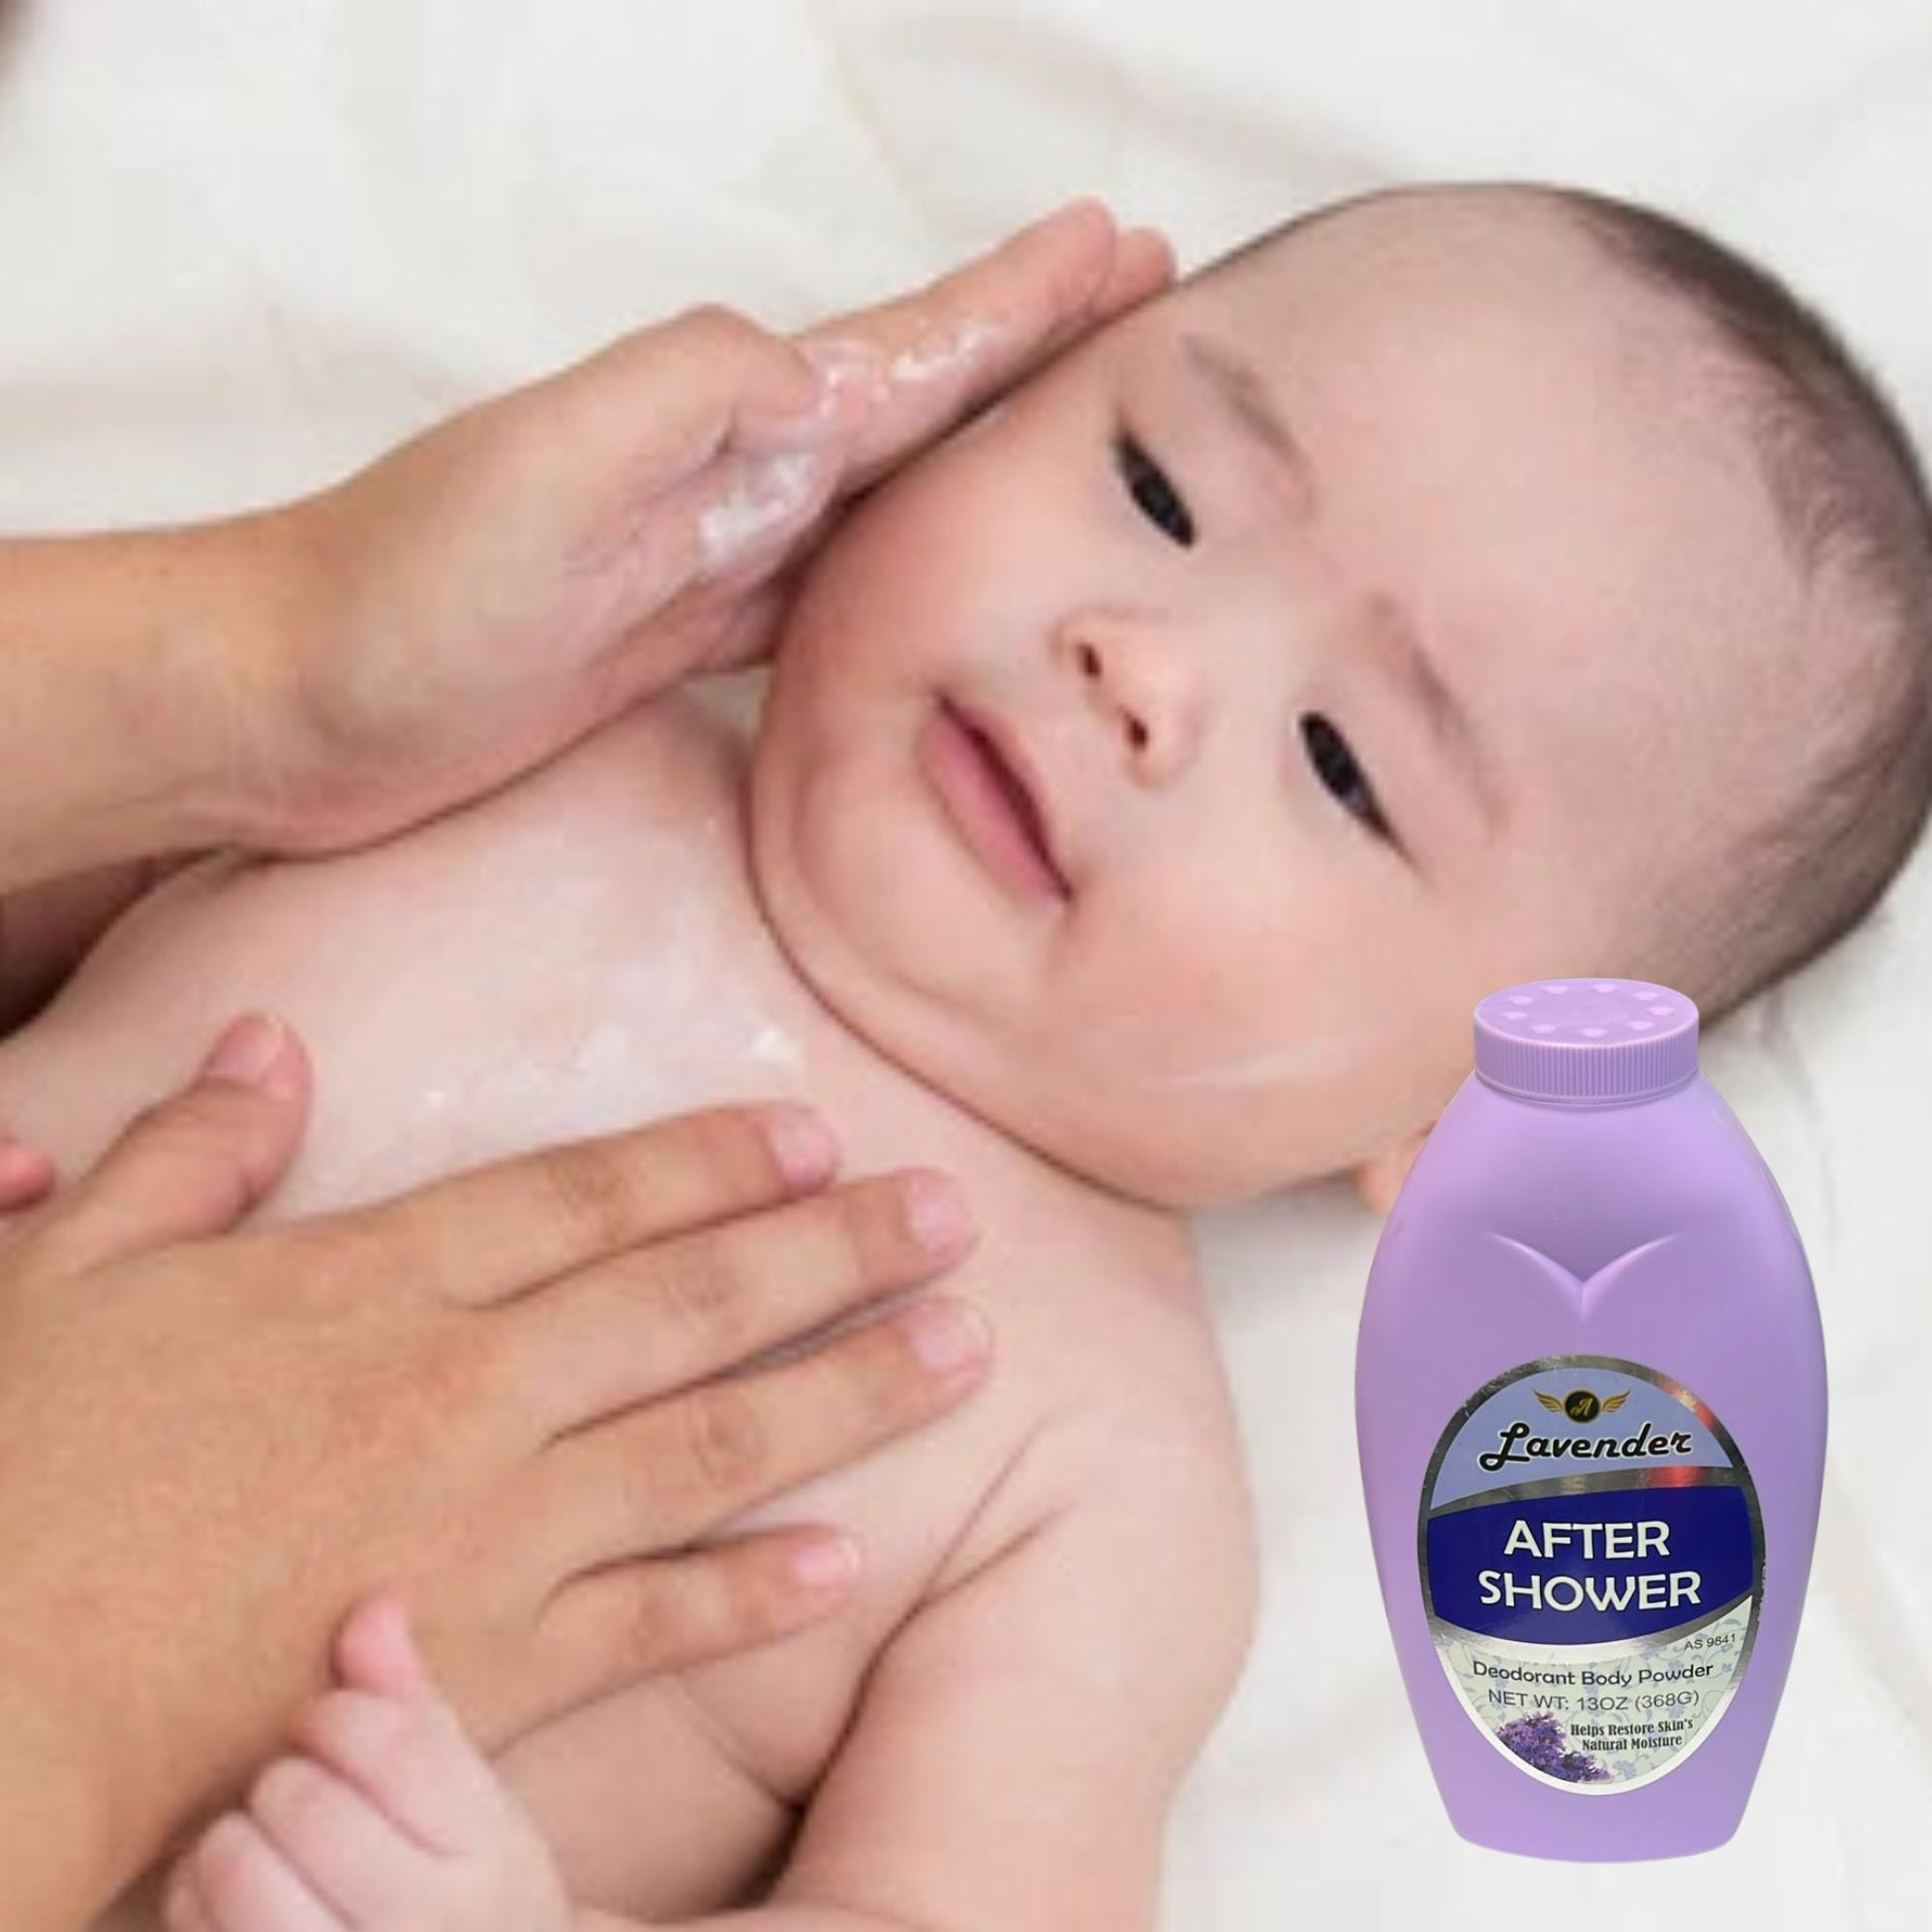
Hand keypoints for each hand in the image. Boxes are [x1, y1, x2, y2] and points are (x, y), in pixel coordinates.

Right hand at [0, 1012, 987, 1921]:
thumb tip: (269, 1040)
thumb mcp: (66, 1269)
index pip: (586, 1195)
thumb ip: (189, 1151)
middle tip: (952, 1215)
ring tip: (960, 1348)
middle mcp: (464, 1390)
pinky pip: (648, 1623)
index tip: (815, 1133)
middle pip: (690, 1299)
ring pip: (712, 1443)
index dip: (712, 1159)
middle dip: (835, 1249)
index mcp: (374, 1281)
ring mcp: (488, 1531)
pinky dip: (750, 1596)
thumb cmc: (17, 1474)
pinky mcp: (481, 1667)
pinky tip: (844, 1562)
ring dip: (849, 1392)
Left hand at [164, 1597, 573, 1931]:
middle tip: (298, 1787)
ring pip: (239, 1870)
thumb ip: (413, 1702)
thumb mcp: (468, 1800)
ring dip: (231, 1837)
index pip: (395, 1745)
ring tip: (260, 1839)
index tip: (329, 1720)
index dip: (339, 1713)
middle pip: (307, 1805)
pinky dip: (194, 1895)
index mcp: (485, 1855)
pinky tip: (230, 1893)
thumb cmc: (462, 1886)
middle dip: (285, 1777)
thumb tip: (376, 1603)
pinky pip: (200, 1927)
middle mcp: (422, 1928)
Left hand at [257, 200, 1171, 850]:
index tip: (1124, 251)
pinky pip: (839, 588)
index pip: (905, 349)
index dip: (1016, 303)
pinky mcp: (689, 636)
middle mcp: (737, 476)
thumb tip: (823, 375)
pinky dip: (913, 568)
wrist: (300, 702)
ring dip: (989, 456)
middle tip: (1145, 314)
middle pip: (923, 406)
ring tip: (1083, 436)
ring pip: (896, 494)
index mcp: (727, 421)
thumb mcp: (552, 466)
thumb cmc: (407, 592)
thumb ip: (692, 399)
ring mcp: (716, 556)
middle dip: (1035, 357)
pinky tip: (951, 580)